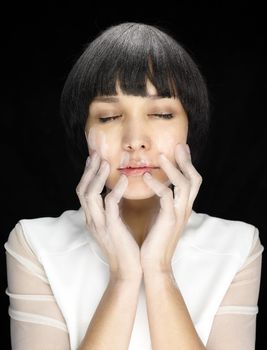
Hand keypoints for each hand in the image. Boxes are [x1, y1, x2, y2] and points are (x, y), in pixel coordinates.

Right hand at [76, 151, 141, 280]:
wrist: (128, 271)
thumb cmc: (125, 247)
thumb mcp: (114, 226)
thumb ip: (112, 210)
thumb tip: (116, 193)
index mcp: (92, 218)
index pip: (84, 192)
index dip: (88, 175)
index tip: (95, 159)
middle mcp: (91, 219)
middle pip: (82, 189)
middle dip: (89, 170)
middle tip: (96, 153)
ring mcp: (99, 224)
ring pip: (91, 194)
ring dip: (97, 176)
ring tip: (107, 162)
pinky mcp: (110, 228)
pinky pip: (110, 205)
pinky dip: (116, 190)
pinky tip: (124, 179)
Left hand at [140, 143, 201, 271]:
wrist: (153, 264)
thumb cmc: (154, 239)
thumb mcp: (161, 216)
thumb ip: (163, 201)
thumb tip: (158, 186)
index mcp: (182, 207)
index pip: (191, 181)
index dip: (187, 164)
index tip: (180, 149)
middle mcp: (185, 208)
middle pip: (194, 179)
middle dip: (187, 161)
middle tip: (178, 145)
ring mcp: (179, 214)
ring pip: (185, 185)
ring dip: (173, 169)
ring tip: (160, 156)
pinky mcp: (169, 220)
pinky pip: (167, 197)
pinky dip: (158, 185)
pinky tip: (146, 176)